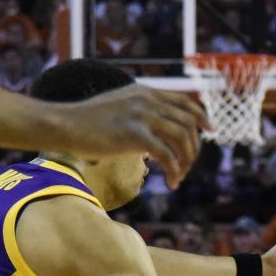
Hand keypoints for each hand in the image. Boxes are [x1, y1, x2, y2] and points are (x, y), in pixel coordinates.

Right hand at [52, 85, 209, 189]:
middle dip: (194, 146)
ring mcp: (141, 116)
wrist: (65, 124)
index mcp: (145, 92)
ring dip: (186, 161)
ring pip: (181, 138)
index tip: (210, 129)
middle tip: (188, 165)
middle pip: (188, 122)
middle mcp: (147, 100)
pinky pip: (166, 155)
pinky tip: (172, 183)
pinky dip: (174, 171)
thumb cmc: (86, 121)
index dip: (201, 116)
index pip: (184, 101)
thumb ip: (137, 111)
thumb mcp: (117, 107)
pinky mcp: (134, 135)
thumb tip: (151, 129)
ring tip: (179, 177)